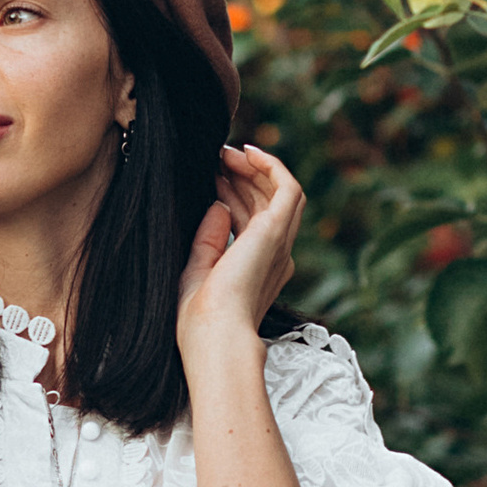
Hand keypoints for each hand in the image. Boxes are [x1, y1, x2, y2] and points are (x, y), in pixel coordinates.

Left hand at [177, 144, 303, 362]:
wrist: (215, 333)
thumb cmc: (200, 317)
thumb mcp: (198, 270)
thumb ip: (209, 238)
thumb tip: (217, 205)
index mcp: (260, 270)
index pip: (251, 222)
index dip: (232, 195)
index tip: (209, 178)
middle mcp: (276, 256)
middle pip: (265, 203)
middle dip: (241, 177)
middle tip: (216, 159)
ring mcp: (280, 243)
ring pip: (279, 192)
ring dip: (254, 168)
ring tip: (226, 153)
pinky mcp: (276, 232)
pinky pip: (288, 187)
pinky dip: (271, 166)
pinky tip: (248, 153)